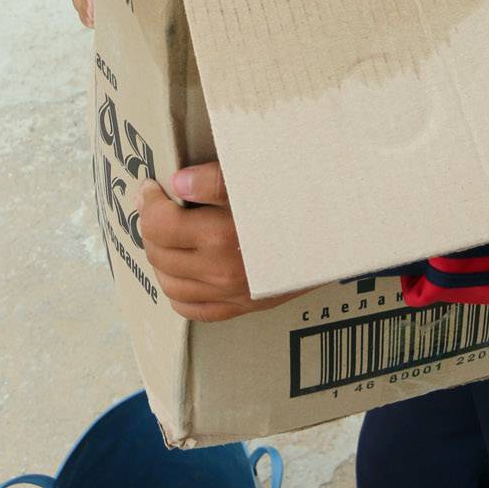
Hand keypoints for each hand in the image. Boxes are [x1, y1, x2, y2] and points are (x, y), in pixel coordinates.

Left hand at [138, 162, 308, 321]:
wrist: (340, 234)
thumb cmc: (300, 198)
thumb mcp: (260, 179)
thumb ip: (215, 180)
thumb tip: (178, 182)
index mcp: (223, 234)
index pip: (160, 224)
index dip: (149, 203)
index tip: (151, 187)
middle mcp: (222, 270)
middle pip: (160, 253)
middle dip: (149, 226)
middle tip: (154, 206)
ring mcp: (231, 294)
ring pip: (169, 283)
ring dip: (159, 258)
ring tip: (164, 235)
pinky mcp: (241, 308)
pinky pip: (191, 308)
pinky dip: (177, 290)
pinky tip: (180, 270)